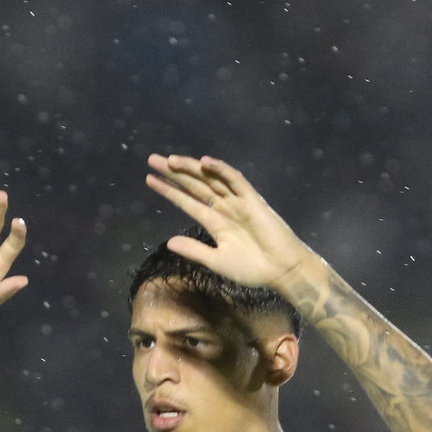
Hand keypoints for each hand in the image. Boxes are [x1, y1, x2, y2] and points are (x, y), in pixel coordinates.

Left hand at [143, 154, 317, 294]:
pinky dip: (221, 170)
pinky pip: (235, 180)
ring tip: (171, 161)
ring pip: (211, 179)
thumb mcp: (217, 261)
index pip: (187, 202)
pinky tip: (205, 162)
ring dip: (192, 168)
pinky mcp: (252, 200)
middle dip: (174, 173)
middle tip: (153, 160)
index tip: (150, 180)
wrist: (281, 271)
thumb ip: (194, 250)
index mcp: (215, 223)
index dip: (169, 191)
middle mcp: (224, 208)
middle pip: (195, 185)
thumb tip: (168, 242)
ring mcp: (237, 202)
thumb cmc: (252, 269)